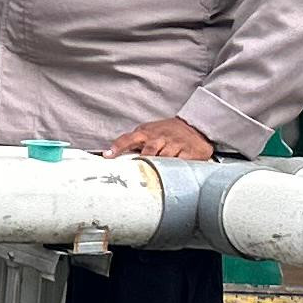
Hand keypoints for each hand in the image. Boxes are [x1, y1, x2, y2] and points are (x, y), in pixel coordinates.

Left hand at [105, 116, 220, 163]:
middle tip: (137, 172)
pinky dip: (176, 168)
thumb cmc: (166, 133)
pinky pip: (181, 162)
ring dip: (160, 166)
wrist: (194, 127)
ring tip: (156, 175)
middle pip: (148, 151)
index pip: (128, 138)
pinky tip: (174, 173)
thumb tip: (110, 156)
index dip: (118, 146)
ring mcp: (175, 144)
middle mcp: (160, 138)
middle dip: (143, 161)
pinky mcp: (189, 152)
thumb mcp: (149, 132)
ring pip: (165, 158)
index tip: (108, 155)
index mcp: (146, 133)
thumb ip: (134, 143)